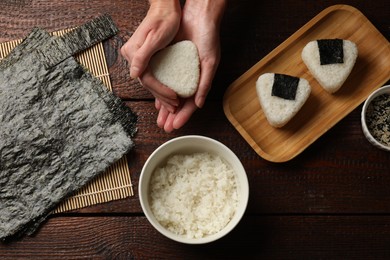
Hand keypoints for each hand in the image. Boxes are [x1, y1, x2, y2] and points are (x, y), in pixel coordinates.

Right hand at [120, 0, 181, 110]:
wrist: (165, 8)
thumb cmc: (163, 20)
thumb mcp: (155, 38)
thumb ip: (142, 56)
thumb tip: (134, 74)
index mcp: (133, 53)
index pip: (147, 79)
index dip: (161, 91)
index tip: (174, 98)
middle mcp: (132, 56)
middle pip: (147, 82)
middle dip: (161, 96)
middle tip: (175, 106)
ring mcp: (137, 57)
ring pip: (149, 80)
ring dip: (160, 93)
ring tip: (173, 103)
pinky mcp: (144, 56)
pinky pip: (151, 74)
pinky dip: (160, 84)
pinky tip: (167, 92)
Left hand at [156, 0, 225, 131]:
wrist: (198, 16)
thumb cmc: (208, 37)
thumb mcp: (210, 61)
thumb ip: (204, 83)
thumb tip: (199, 104)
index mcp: (200, 80)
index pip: (191, 103)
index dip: (183, 116)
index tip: (175, 126)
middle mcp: (189, 79)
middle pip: (179, 103)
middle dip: (172, 116)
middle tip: (165, 127)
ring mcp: (179, 72)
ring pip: (170, 94)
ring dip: (165, 108)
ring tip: (160, 120)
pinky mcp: (170, 63)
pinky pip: (163, 81)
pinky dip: (160, 92)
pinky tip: (155, 102)